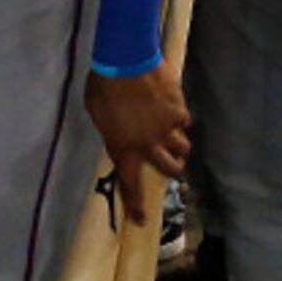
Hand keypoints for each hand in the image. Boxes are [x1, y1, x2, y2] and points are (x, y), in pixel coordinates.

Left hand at [85, 63, 191, 223]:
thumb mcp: (97, 114)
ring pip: (183, 147)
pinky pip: (184, 120)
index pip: (130, 184)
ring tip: (175, 138)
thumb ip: (111, 130)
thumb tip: (119, 132)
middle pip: (171, 168)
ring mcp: (167, 129)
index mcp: (124, 148)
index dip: (135, 205)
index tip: (141, 220)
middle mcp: (149, 145)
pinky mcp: (178, 111)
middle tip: (171, 164)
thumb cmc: (104, 86)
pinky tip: (173, 109)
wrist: (126, 60)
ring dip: (179, 146)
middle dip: (173, 169)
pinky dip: (179, 118)